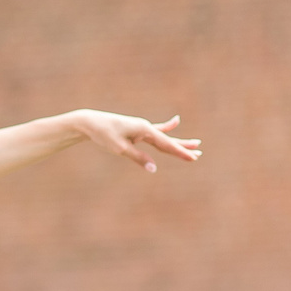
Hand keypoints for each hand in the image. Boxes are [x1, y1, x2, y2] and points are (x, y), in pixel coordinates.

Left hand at [78, 111, 201, 173]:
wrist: (91, 123)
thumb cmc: (104, 135)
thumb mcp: (120, 149)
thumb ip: (139, 158)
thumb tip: (154, 169)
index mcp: (144, 130)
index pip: (166, 144)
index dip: (180, 153)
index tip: (193, 158)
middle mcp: (146, 127)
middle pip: (169, 140)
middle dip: (183, 148)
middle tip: (199, 154)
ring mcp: (142, 127)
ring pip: (165, 137)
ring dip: (179, 141)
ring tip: (195, 143)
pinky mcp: (137, 129)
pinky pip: (156, 129)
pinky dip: (167, 127)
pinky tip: (176, 122)